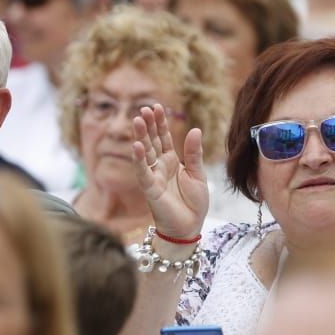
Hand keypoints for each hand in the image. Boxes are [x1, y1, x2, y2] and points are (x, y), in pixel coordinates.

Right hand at [132, 105, 208, 239]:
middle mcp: (160, 166)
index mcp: (172, 161)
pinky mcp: (150, 189)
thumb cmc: (194, 203)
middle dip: (148, 125)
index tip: (157, 106)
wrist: (190, 228)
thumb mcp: (198, 174)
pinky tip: (137, 146)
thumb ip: (194, 153)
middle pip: (152, 141)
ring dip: (140, 137)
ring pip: (144, 153)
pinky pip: (143, 172)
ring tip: (137, 120)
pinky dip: (139, 159)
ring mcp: (153, 176)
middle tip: (144, 108)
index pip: (164, 137)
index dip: (160, 123)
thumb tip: (195, 129)